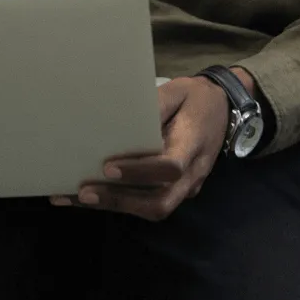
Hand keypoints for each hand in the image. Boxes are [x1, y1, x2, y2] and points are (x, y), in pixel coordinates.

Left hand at [49, 69, 252, 221]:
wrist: (222, 109)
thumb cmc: (194, 98)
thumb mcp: (176, 92)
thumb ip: (153, 105)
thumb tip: (120, 117)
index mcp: (192, 145)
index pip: (169, 168)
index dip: (139, 171)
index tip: (108, 167)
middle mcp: (192, 174)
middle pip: (160, 201)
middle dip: (120, 200)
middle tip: (84, 193)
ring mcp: (186, 186)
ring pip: (153, 208)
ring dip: (115, 205)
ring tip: (77, 198)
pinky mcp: (176, 190)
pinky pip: (150, 202)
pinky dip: (120, 202)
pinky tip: (90, 198)